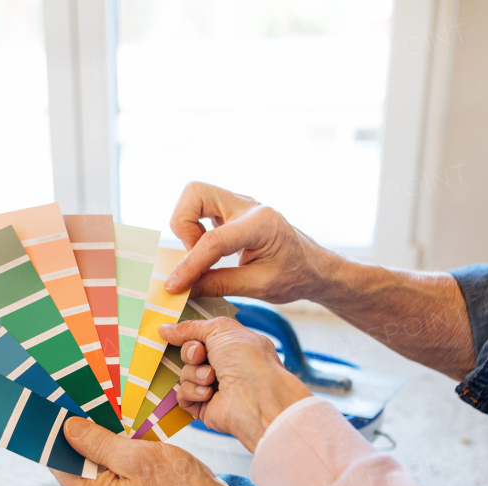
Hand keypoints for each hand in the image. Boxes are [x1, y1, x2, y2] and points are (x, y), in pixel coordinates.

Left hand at [53, 417, 228, 485]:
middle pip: (77, 467)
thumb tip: (68, 428)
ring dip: (102, 447)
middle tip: (90, 407)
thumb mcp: (136, 456)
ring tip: (111, 421)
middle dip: (83, 439)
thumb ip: (98, 443)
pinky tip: (126, 442)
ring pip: (95, 471)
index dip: (59, 436)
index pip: (60, 464)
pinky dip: (115, 459)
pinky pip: (111, 478)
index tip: (63, 410)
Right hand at [159, 317, 310, 451]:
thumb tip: (164, 329)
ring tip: (212, 378)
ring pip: (184, 375)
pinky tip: (208, 394)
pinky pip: (182, 395)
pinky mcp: (204, 407)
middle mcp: (224, 366)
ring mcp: (214, 387)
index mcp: (232, 346)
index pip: (200, 337)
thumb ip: (190, 327)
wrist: (255, 397)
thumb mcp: (219, 329)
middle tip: (202, 356)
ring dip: (195, 374)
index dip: (190, 335)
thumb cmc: (247, 359)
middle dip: (191, 353)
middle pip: (189, 354)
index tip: (183, 334)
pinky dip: (193, 392)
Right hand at [164, 182, 344, 302]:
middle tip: (193, 254)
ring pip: (194, 195)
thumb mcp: (259, 287)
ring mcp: (239, 203)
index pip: (213, 240)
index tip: (174, 285)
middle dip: (182, 225)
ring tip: (201, 254)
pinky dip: (194, 227)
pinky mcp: (232, 209)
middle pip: (194, 193)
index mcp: (261, 223)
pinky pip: (201, 207)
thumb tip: (184, 289)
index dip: (189, 264)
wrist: (313, 266)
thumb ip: (219, 285)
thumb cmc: (294, 275)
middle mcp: (248, 205)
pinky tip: (207, 251)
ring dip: (187, 224)